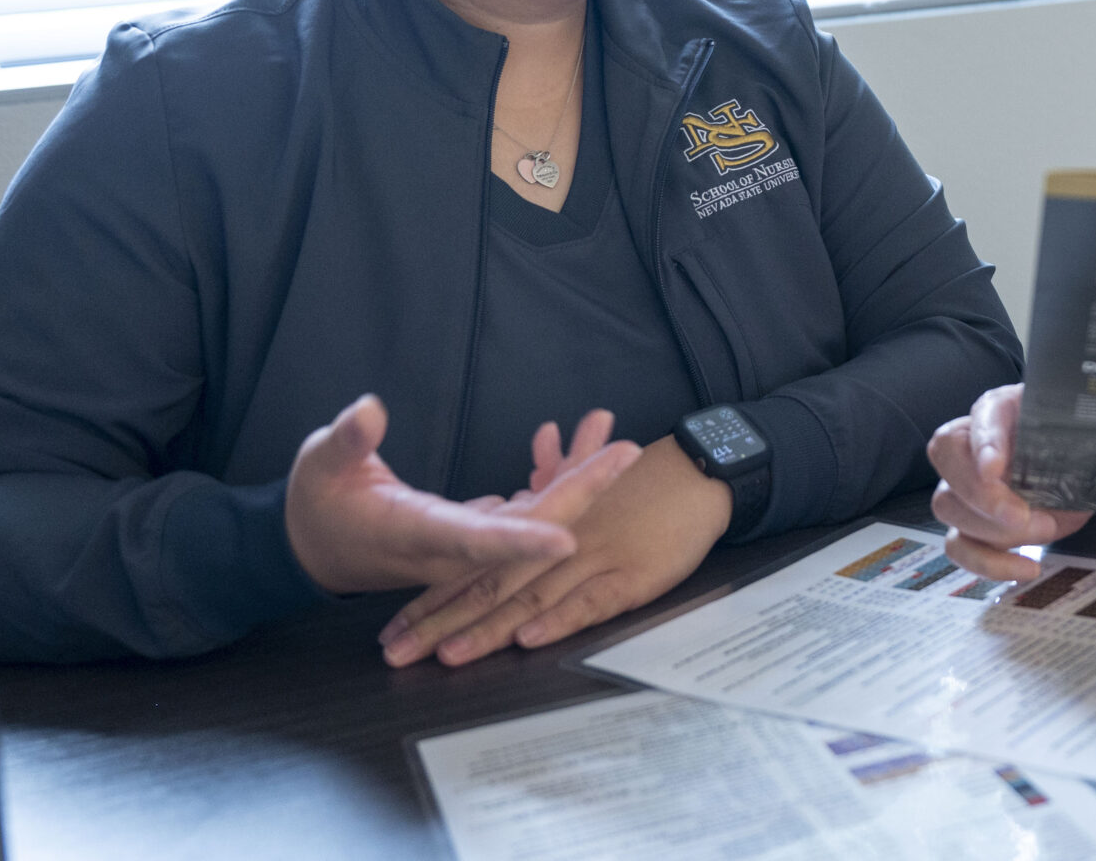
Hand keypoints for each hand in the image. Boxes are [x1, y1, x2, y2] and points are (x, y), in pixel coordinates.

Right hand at [284, 395, 636, 594]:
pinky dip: (550, 477)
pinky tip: (571, 443)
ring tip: (609, 431)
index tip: (567, 541)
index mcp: (415, 533)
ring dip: (574, 476)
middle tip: (624, 452)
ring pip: (533, 516)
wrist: (314, 544)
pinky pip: (523, 510)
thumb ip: (348, 441)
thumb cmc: (317, 502)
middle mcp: (451, 547)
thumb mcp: (321, 464)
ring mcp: (468, 542)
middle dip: (578, 491)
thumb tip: (369, 410)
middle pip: (525, 527)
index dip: (520, 544)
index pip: (474, 542)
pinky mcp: (474, 531)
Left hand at [380, 423, 728, 666]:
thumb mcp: (595, 474)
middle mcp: (560, 543)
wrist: (702, 469)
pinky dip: (558, 618)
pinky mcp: (631, 577)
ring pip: (530, 596)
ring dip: (488, 627)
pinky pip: (590, 601)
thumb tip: (543, 441)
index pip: (477, 563)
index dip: (434, 594)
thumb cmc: (648, 481)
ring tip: (447, 653)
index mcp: (545, 524)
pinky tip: (529, 636)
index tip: (392, 625)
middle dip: (440, 622)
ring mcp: (594, 560)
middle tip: (396, 653)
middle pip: (490, 585)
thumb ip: (562, 468)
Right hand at [928, 385, 1095, 579]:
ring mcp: (966, 482)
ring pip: (947, 503)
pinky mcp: (967, 521)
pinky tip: (1025, 567)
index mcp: (1009, 410)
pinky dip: (985, 563)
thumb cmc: (1079, 455)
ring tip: (1042, 533)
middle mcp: (977, 440)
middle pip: (947, 456)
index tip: (998, 468)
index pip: (983, 412)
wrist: (1071, 468)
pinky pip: (956, 544)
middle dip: (981, 493)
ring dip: (990, 528)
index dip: (985, 440)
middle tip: (1022, 517)